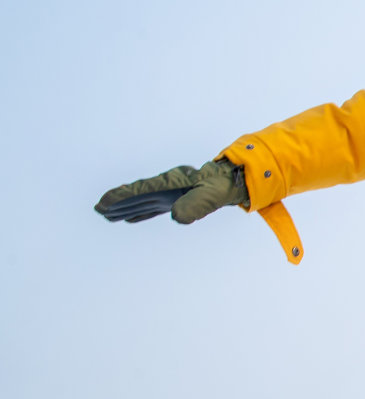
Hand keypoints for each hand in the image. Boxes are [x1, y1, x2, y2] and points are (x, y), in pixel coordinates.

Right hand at [95, 160, 248, 224]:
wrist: (232, 180)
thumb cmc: (221, 187)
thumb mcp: (211, 196)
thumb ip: (196, 205)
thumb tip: (177, 217)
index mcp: (170, 183)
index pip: (140, 191)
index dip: (121, 197)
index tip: (104, 203)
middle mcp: (166, 187)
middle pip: (136, 196)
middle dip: (117, 203)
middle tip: (98, 210)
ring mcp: (169, 193)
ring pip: (141, 202)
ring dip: (124, 209)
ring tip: (106, 215)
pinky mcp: (175, 200)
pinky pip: (152, 207)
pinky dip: (139, 213)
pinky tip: (130, 218)